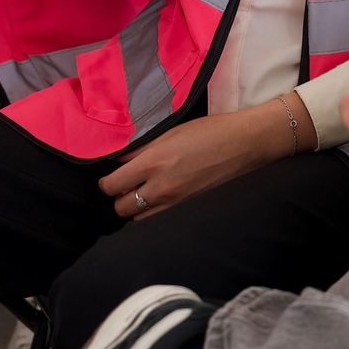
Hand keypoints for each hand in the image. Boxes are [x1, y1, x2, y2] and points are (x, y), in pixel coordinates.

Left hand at [98, 108, 286, 219]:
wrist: (242, 145)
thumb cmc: (208, 131)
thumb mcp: (170, 133)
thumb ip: (141, 148)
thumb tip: (118, 159)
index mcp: (153, 163)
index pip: (112, 185)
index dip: (105, 181)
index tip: (109, 174)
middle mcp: (160, 187)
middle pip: (120, 207)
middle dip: (117, 196)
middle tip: (123, 181)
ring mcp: (173, 200)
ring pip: (136, 217)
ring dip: (132, 205)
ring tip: (139, 188)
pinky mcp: (184, 206)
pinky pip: (154, 216)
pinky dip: (148, 209)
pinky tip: (155, 193)